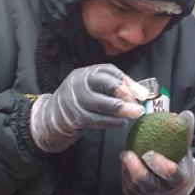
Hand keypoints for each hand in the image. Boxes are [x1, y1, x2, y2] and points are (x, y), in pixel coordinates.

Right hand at [30, 64, 147, 152]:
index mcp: (85, 73)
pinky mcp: (76, 118)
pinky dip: (113, 122)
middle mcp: (79, 83)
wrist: (52, 116)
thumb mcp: (91, 87)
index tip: (141, 92)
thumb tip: (141, 92)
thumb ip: (112, 86)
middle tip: (140, 102)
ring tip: (136, 113)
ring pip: (104, 104)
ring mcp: (76, 101)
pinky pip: (99, 120)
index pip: (109, 71)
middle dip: (126, 93)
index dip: (127, 80)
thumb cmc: (80, 100)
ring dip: (123, 110)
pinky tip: (122, 123)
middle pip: (106, 84)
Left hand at [121, 110, 194, 194]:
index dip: (163, 167)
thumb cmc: (179, 161)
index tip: (151, 154)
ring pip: (135, 187)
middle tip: (128, 154)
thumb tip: (184, 114)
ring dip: (128, 171)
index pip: (173, 176)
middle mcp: (165, 192)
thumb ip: (184, 132)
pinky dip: (125, 175)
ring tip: (125, 155)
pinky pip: (128, 189)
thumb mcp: (185, 148)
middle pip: (149, 185)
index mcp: (179, 180)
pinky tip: (124, 162)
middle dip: (137, 171)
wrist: (177, 186)